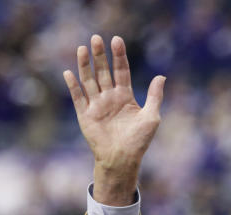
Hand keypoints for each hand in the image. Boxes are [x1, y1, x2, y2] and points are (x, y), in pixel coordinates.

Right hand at [62, 35, 164, 204]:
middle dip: (100, 55)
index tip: (117, 40)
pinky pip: (78, 97)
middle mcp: (109, 98)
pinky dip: (73, 86)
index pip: (121, 71)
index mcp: (125, 96)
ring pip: (89, 80)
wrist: (122, 159)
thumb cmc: (139, 141)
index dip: (119, 56)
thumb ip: (155, 96)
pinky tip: (69, 72)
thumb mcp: (151, 117)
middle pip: (103, 72)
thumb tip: (161, 76)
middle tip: (96, 38)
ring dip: (85, 65)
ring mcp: (96, 105)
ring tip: (82, 48)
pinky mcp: (85, 115)